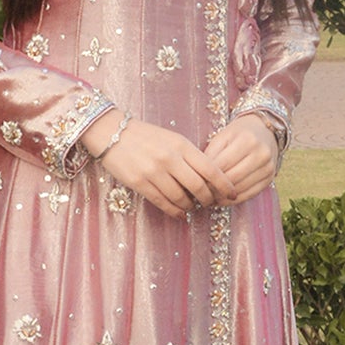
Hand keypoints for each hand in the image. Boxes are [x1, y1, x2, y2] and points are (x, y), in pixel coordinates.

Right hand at [80, 113, 236, 218]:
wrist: (112, 132)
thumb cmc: (146, 136)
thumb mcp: (172, 139)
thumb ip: (190, 156)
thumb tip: (208, 180)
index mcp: (181, 145)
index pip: (211, 169)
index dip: (224, 185)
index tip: (232, 194)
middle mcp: (169, 158)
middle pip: (199, 187)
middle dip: (208, 199)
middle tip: (210, 203)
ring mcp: (154, 172)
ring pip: (181, 198)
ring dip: (190, 206)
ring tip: (192, 206)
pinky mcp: (139, 183)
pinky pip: (162, 203)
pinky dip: (175, 211)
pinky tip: (180, 213)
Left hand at [203, 114, 278, 201]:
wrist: (264, 131)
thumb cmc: (238, 134)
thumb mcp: (223, 137)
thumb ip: (211, 154)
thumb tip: (200, 178)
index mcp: (247, 140)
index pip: (222, 164)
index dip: (207, 176)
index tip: (196, 183)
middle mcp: (261, 154)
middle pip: (232, 178)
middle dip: (215, 188)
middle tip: (201, 194)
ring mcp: (268, 167)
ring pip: (241, 188)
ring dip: (223, 197)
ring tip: (210, 198)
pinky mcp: (270, 178)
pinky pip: (250, 194)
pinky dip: (234, 200)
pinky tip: (223, 200)